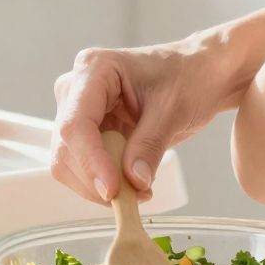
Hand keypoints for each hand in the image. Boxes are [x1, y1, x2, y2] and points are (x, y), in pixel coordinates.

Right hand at [52, 42, 229, 204]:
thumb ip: (150, 145)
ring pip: (68, 164)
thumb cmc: (188, 77)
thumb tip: (133, 182)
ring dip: (99, 186)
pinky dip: (105, 183)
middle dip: (96, 179)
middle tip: (137, 195)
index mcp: (94, 69)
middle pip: (66, 148)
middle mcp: (76, 89)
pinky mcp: (87, 133)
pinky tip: (134, 182)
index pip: (75, 124)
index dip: (90, 162)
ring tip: (141, 189)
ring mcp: (78, 112)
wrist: (199, 74)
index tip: (111, 190)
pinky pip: (82, 169)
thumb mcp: (174, 110)